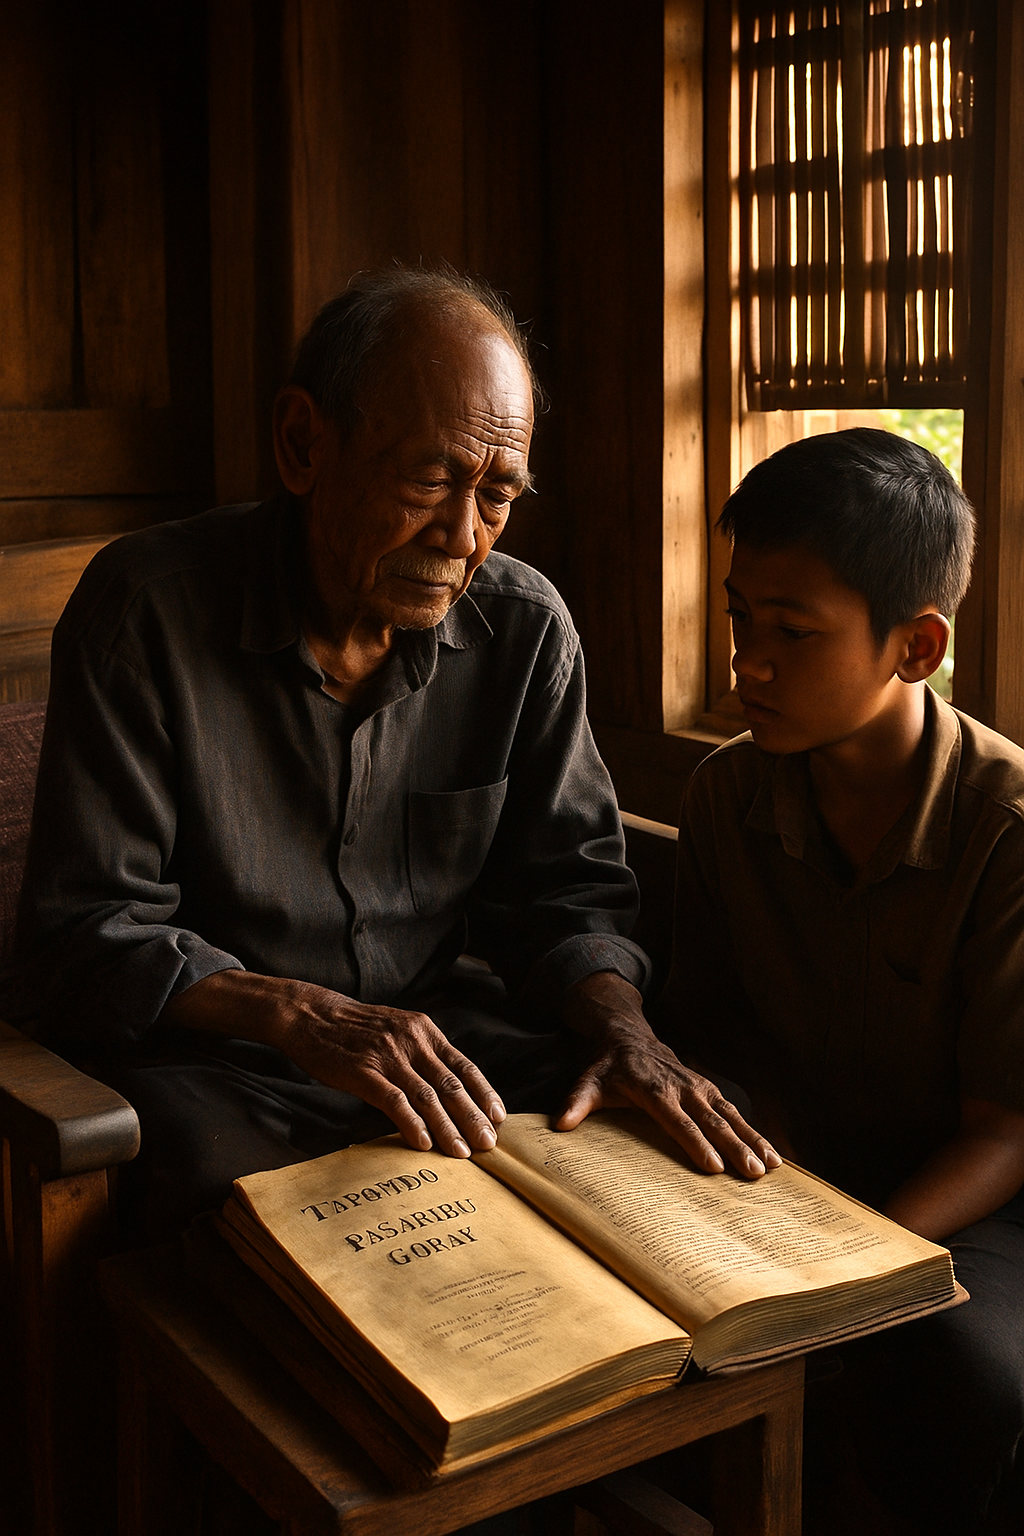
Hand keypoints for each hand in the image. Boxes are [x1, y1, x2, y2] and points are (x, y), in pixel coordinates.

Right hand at [161, 970, 504, 1157]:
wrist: (311, 1016)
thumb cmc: (355, 1029)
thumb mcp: (397, 1029)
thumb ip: (422, 1053)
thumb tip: (448, 1089)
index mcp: (424, 1030)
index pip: (463, 1065)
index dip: (483, 1093)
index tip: (499, 1117)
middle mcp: (411, 1041)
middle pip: (450, 1084)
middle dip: (472, 1117)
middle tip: (488, 1144)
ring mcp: (387, 1056)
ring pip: (427, 1096)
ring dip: (447, 1127)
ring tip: (461, 1153)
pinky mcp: (363, 1071)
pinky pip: (394, 1101)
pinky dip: (412, 1123)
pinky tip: (423, 1143)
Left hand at [555, 971, 780, 1178]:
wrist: (629, 1036)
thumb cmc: (608, 1067)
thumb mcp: (588, 1082)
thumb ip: (576, 1102)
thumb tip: (560, 1124)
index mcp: (654, 1090)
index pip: (678, 1121)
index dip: (696, 1143)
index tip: (714, 1167)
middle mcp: (683, 1087)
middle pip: (712, 1121)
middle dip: (735, 1148)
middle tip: (754, 1174)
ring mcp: (700, 1087)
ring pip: (731, 1116)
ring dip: (753, 1140)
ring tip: (771, 1167)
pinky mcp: (709, 1089)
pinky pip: (735, 1112)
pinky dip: (756, 1132)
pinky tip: (772, 1155)